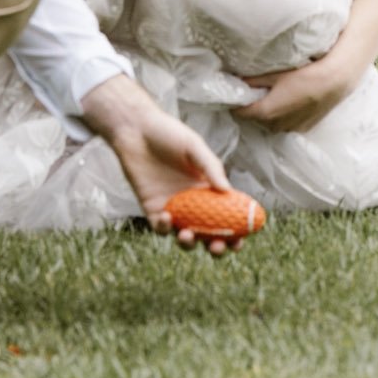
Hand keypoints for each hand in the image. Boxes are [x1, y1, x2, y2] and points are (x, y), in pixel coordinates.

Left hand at [80, 73, 237, 255]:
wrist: (136, 130)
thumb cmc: (168, 133)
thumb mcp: (194, 147)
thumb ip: (211, 168)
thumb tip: (228, 192)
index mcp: (208, 188)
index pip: (226, 214)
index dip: (235, 230)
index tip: (241, 240)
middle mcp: (193, 202)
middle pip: (209, 232)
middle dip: (215, 246)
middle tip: (217, 247)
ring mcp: (173, 207)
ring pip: (185, 236)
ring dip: (189, 243)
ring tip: (188, 236)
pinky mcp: (152, 209)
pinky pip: (160, 228)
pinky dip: (165, 228)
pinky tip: (166, 216)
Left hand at [233, 52, 358, 133]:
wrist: (333, 83)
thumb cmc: (304, 76)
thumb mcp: (276, 75)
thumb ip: (254, 80)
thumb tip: (236, 80)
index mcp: (265, 112)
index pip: (240, 113)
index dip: (236, 104)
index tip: (236, 95)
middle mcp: (275, 126)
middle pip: (256, 118)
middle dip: (254, 106)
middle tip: (258, 91)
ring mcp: (289, 129)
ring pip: (271, 123)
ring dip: (270, 113)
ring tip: (277, 96)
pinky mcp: (302, 129)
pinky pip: (286, 124)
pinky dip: (284, 116)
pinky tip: (291, 103)